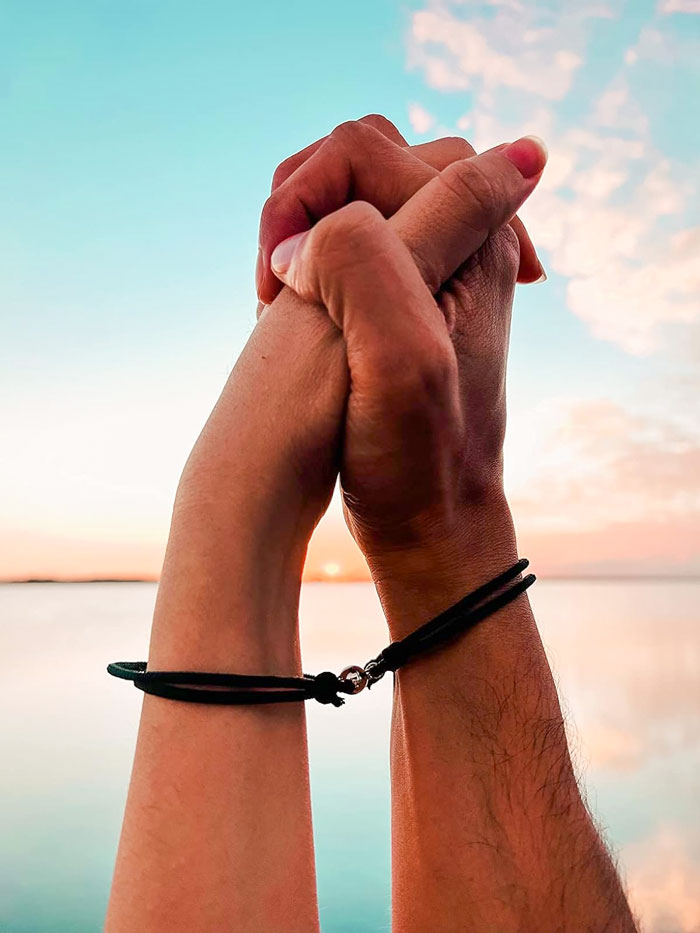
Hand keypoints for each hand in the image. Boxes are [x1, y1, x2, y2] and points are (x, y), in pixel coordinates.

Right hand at [270, 135, 546, 633]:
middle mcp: (467, 240)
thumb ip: (365, 260)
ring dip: (301, 231)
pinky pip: (353, 240)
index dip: (304, 198)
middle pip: (364, 159)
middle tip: (273, 286)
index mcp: (474, 237)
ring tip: (280, 302)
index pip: (366, 151)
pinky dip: (311, 259)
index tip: (276, 281)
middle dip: (300, 205)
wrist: (428, 520)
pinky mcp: (412, 298)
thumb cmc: (415, 455)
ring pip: (353, 197)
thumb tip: (325, 208)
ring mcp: (439, 267)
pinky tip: (295, 313)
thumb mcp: (399, 359)